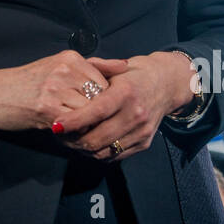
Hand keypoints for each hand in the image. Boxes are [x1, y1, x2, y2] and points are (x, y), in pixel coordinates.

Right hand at [0, 51, 128, 133]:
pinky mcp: (48, 108)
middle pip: (100, 98)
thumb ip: (93, 66)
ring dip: (88, 126)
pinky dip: (76, 134)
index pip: (105, 82)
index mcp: (70, 58)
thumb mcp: (57, 67)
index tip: (93, 111)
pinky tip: (67, 134)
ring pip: (90, 112)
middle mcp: (65, 69)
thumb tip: (125, 65)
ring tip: (77, 130)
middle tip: (88, 125)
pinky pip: (76, 125)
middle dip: (97, 115)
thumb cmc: (25, 83)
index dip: (103, 102)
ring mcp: (56, 88)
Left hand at [55, 52, 197, 160]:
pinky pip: (115, 156)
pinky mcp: (144, 143)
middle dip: (73, 140)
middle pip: (98, 138)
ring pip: (104, 151)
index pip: (96, 112)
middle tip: (58, 135)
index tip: (57, 124)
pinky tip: (87, 144)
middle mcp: (135, 113)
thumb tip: (69, 81)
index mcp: (126, 92)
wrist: (166, 84)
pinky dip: (98, 153)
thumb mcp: (116, 68)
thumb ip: (92, 72)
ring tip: (69, 141)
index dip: (74, 121)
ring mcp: (141, 131)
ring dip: (82, 150)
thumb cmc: (135, 75)